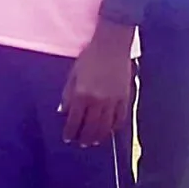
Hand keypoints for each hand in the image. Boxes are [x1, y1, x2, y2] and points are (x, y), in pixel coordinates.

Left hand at [59, 24, 135, 146]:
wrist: (112, 44)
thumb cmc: (90, 56)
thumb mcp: (73, 74)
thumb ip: (67, 94)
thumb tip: (63, 111)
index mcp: (82, 94)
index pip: (74, 120)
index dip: (70, 132)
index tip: (67, 138)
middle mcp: (97, 100)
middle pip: (90, 127)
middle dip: (84, 138)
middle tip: (81, 143)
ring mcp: (113, 101)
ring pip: (105, 126)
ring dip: (98, 136)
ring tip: (94, 141)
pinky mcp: (125, 98)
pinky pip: (120, 119)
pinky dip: (114, 127)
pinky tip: (109, 130)